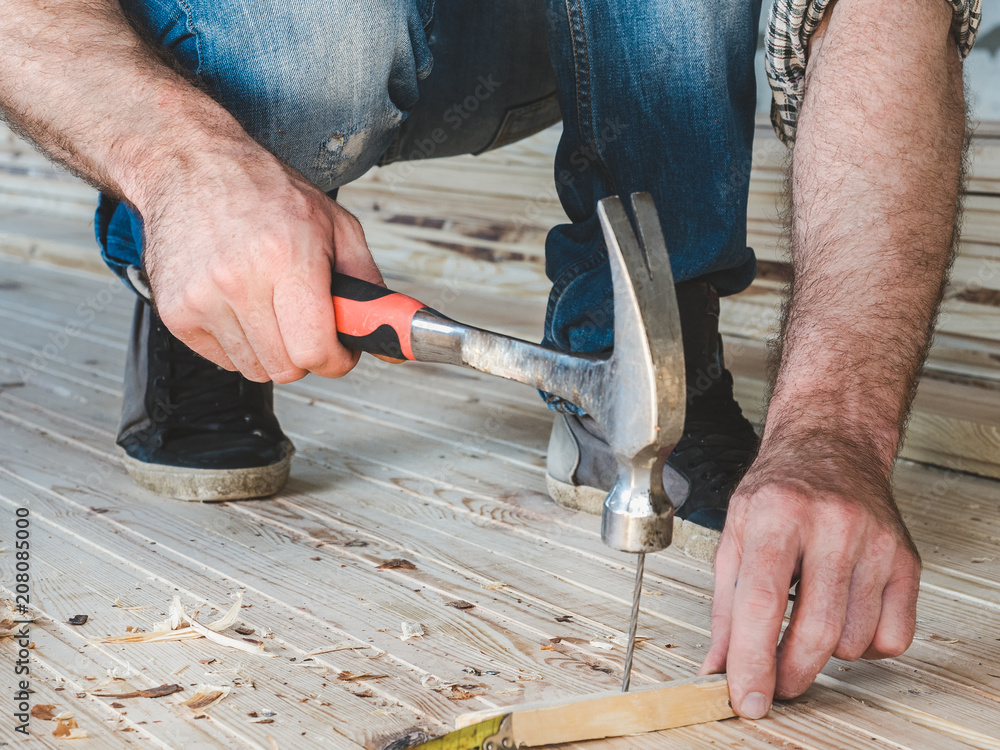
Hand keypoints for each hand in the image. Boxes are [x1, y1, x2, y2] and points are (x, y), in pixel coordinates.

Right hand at [141, 140, 381, 382]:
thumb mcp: (336, 224)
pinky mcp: (175, 312)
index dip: (337, 359)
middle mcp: (240, 280)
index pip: (315, 351)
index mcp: (287, 257)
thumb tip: (390, 335)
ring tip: (272, 306)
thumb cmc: (263, 190)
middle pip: (286, 368)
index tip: (340, 350)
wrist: (190, 165)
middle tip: (308, 323)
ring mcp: (202, 299)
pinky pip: (223, 360)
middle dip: (307, 354)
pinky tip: (241, 306)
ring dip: (273, 349)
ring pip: (255, 368)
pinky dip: (239, 344)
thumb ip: (368, 284)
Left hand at [699, 435, 920, 718]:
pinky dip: (865, 645)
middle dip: (790, 674)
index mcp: (775, 513)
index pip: (761, 601)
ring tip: (808, 616)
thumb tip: (718, 665)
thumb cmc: (780, 489)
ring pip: (853, 640)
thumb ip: (724, 603)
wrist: (831, 447)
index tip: (746, 698)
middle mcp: (830, 524)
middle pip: (815, 630)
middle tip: (775, 683)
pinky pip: (892, 637)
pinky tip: (844, 617)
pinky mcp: (906, 559)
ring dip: (825, 652)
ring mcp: (874, 541)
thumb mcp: (734, 532)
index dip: (752, 659)